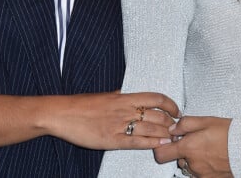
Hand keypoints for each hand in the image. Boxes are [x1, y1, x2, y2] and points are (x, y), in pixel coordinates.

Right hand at [44, 90, 179, 149]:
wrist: (62, 113)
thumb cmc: (82, 104)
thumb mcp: (104, 95)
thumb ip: (118, 96)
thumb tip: (125, 94)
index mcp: (124, 97)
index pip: (155, 98)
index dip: (170, 104)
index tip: (176, 110)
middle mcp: (124, 109)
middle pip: (156, 114)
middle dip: (171, 122)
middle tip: (178, 128)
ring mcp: (119, 125)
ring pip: (149, 128)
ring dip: (164, 133)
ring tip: (174, 138)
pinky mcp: (111, 140)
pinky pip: (135, 142)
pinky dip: (150, 143)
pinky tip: (159, 145)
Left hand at [154, 116, 231, 176]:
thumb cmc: (227, 132)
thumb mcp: (205, 120)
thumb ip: (185, 124)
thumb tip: (172, 129)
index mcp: (188, 148)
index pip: (161, 154)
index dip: (162, 147)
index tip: (169, 141)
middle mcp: (192, 164)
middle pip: (177, 159)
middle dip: (182, 150)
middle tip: (195, 140)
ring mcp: (201, 174)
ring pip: (188, 166)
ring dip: (192, 158)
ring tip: (206, 147)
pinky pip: (199, 173)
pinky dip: (201, 166)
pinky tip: (211, 156)